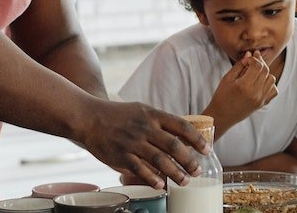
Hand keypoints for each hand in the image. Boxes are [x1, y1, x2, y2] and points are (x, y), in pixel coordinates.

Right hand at [76, 100, 207, 189]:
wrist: (89, 117)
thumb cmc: (119, 115)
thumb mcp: (142, 110)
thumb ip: (161, 122)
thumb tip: (182, 135)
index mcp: (153, 115)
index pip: (181, 126)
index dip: (197, 139)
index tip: (207, 150)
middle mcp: (145, 128)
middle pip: (174, 145)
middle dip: (189, 160)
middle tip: (198, 171)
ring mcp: (133, 142)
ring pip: (160, 159)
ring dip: (175, 172)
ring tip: (185, 181)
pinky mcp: (121, 155)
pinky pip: (139, 169)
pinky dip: (152, 178)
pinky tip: (161, 185)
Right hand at [204, 51, 278, 127]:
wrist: (221, 116)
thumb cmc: (221, 96)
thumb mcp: (227, 78)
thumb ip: (240, 65)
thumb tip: (250, 54)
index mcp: (244, 85)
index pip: (257, 65)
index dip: (255, 58)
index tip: (250, 56)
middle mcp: (255, 93)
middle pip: (266, 70)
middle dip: (260, 62)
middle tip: (253, 60)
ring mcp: (260, 99)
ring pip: (272, 79)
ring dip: (265, 73)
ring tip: (256, 73)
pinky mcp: (262, 104)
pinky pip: (274, 90)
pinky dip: (270, 84)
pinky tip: (260, 83)